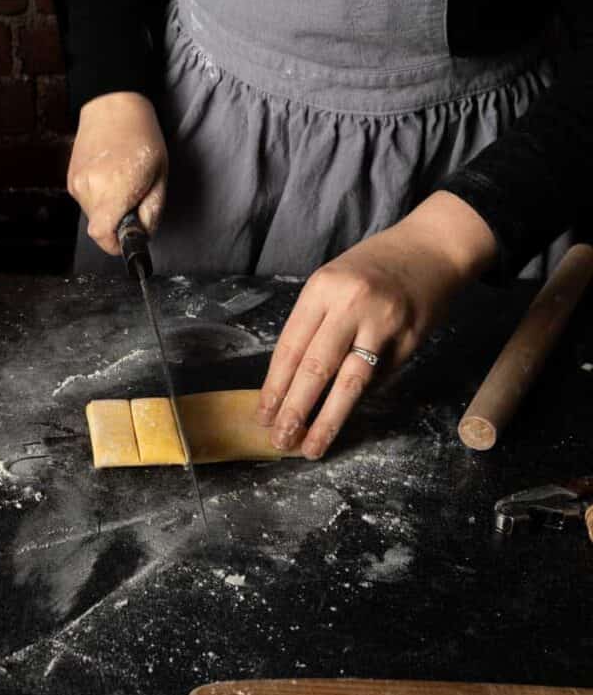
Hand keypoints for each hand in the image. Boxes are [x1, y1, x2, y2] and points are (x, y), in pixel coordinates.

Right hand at [67, 92, 167, 254]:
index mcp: (116, 188)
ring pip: (93, 215)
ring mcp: (77, 183)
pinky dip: (98, 197)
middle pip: (100, 228)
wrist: (112, 105)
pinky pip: (86, 201)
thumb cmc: (142, 137)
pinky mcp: (71, 179)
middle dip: (117, 223)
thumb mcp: (160, 176)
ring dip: (108, 209)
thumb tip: (142, 234)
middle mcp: (91, 188)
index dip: (115, 245)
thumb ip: (152, 211)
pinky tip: (108, 176)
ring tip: (121, 181)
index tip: (127, 241)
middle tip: (134, 199)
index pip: (103, 235)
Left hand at [256, 191, 498, 458]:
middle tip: (280, 440)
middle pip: (316, 367)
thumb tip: (292, 381)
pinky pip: (380, 378)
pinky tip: (343, 417)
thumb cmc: (372, 267)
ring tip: (310, 447)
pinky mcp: (412, 339)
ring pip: (350, 382)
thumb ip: (314, 323)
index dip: (275, 386)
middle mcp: (351, 305)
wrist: (432, 247)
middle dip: (295, 409)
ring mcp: (384, 323)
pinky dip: (359, 400)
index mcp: (322, 289)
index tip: (263, 415)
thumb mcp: (332, 282)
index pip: (291, 347)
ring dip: (327, 420)